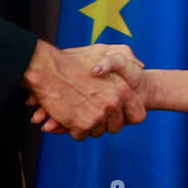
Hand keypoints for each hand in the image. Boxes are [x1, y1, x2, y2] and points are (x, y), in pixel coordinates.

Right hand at [20, 40, 144, 140]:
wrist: (46, 69)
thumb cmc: (73, 60)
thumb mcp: (104, 52)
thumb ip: (125, 57)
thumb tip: (140, 65)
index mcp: (122, 89)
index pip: (139, 115)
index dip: (129, 115)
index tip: (119, 113)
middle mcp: (113, 104)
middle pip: (116, 127)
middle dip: (105, 122)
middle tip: (92, 110)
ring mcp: (98, 116)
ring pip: (98, 132)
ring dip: (88, 124)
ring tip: (78, 107)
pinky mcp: (82, 126)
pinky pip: (82, 135)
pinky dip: (74, 128)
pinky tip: (68, 113)